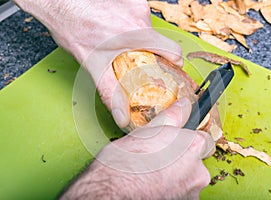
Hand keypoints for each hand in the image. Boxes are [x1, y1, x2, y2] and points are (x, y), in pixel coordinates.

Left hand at [13, 0, 182, 128]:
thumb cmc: (74, 29)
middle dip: (146, 51)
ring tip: (117, 41)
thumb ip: (110, 92)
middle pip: (157, 40)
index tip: (169, 68)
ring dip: (136, 37)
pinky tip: (113, 27)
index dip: (174, 62)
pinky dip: (129, 24)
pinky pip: (137, 15)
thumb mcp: (93, 66)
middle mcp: (140, 15)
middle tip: (130, 57)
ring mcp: (135, 3)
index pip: (173, 50)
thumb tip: (122, 116)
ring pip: (146, 27)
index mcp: (137, 34)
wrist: (60, 5)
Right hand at [60, 98, 214, 198]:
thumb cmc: (126, 162)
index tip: (178, 142)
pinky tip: (152, 184)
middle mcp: (198, 172)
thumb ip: (172, 117)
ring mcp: (190, 193)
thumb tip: (184, 106)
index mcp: (192, 147)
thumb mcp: (148, 131)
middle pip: (197, 162)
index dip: (190, 141)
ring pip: (187, 179)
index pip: (206, 141)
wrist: (111, 192)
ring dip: (175, 175)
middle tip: (160, 156)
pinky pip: (179, 193)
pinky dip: (170, 189)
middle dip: (182, 159)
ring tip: (152, 171)